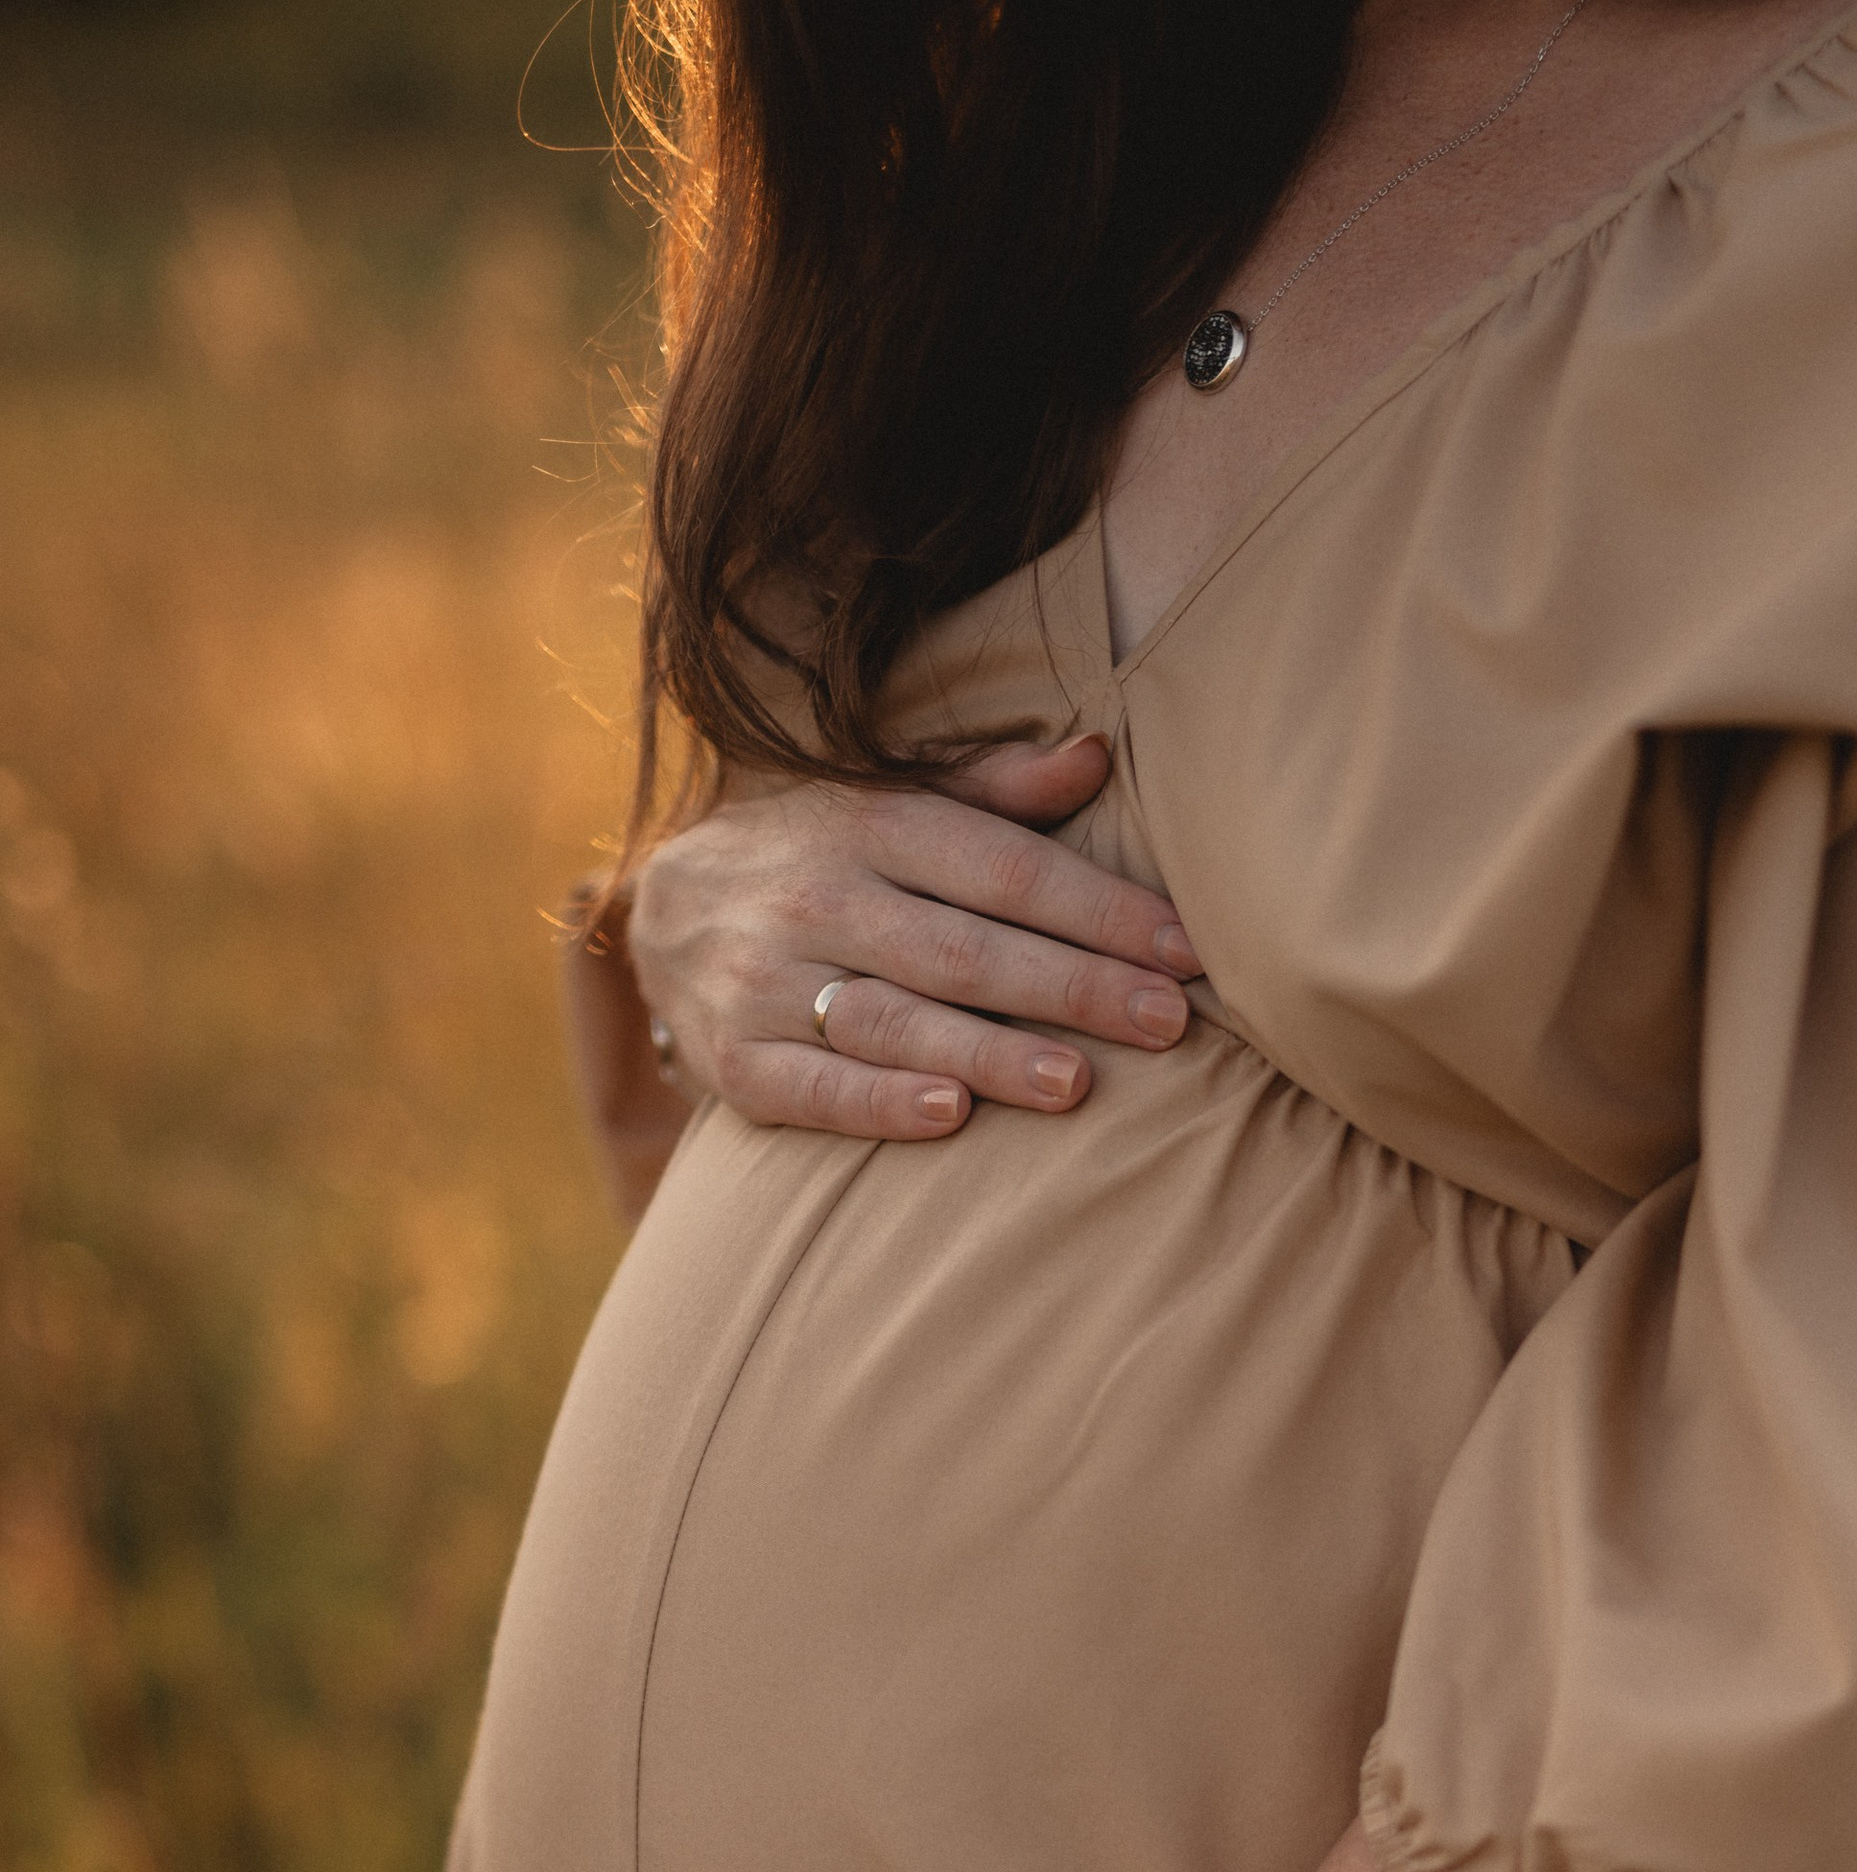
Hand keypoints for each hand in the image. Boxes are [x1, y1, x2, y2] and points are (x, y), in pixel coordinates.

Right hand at [625, 738, 1205, 1145]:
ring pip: (893, 1019)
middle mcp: (819, 897)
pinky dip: (876, 1103)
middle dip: (1070, 986)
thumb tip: (1098, 754)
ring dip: (987, 1052)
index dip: (1097, 909)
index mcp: (872, 826)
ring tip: (1075, 1083)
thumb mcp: (889, 800)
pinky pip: (810, 1086)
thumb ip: (993, 793)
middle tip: (1163, 1022)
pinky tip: (947, 1117)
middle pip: (961, 948)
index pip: (1002, 868)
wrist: (656, 907)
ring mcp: (768, 981)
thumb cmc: (817, 857)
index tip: (1185, 949)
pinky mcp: (735, 1061)